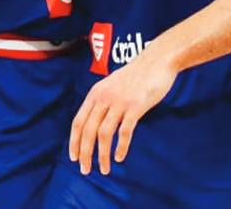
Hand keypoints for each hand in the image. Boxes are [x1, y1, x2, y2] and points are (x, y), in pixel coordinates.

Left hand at [68, 50, 177, 175]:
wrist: (157, 61)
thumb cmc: (136, 75)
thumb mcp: (112, 84)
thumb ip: (103, 100)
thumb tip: (96, 120)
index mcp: (96, 93)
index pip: (78, 121)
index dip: (74, 141)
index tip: (74, 157)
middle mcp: (104, 97)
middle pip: (88, 130)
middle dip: (84, 153)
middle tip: (85, 170)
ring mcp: (119, 102)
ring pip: (104, 134)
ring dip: (102, 155)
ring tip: (104, 169)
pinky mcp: (135, 106)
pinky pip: (124, 131)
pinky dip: (120, 147)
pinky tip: (120, 157)